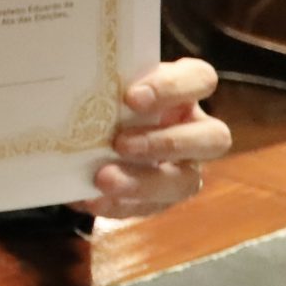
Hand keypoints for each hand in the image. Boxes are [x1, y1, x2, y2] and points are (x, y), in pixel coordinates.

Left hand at [80, 57, 227, 218]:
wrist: (81, 133)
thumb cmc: (102, 97)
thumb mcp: (104, 85)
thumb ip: (102, 82)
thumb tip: (71, 78)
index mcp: (183, 90)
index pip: (200, 79)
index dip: (173, 88)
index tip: (132, 97)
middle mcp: (193, 128)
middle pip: (214, 137)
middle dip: (167, 142)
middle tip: (120, 143)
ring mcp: (184, 167)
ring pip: (187, 181)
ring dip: (144, 182)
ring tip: (103, 179)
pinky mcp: (164, 197)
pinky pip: (152, 207)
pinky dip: (121, 204)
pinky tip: (92, 199)